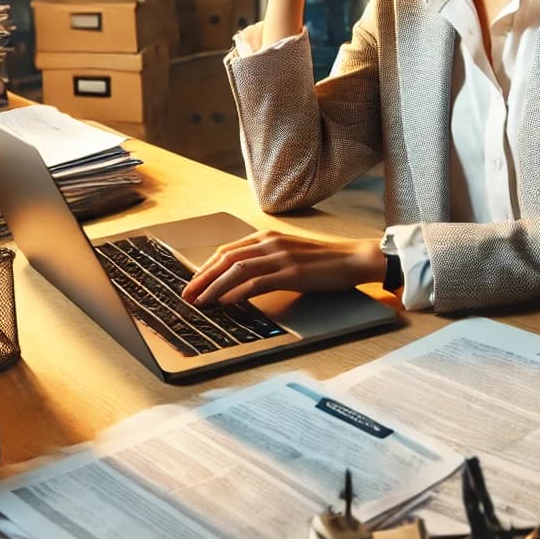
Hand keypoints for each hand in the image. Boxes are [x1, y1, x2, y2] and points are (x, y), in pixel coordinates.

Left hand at [181, 231, 386, 305]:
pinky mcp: (291, 272)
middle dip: (202, 278)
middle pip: (226, 258)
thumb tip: (240, 279)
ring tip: (200, 302)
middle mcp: (270, 242)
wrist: (352, 258)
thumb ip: (266, 260)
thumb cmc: (323, 260)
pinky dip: (237, 292)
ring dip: (214, 286)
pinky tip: (226, 303)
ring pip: (236, 269)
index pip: (227, 251)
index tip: (192, 283)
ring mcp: (280, 256)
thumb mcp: (289, 253)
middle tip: (187, 295)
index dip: (205, 268)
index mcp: (267, 236)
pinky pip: (257, 281)